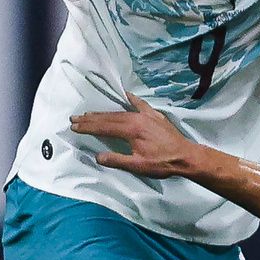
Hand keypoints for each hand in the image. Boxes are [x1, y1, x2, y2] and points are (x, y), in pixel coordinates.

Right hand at [67, 96, 201, 178]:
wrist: (185, 156)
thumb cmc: (162, 163)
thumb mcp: (137, 166)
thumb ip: (117, 160)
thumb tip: (97, 156)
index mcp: (131, 130)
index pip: (104, 127)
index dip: (88, 127)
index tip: (74, 127)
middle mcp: (136, 118)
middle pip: (109, 117)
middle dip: (90, 118)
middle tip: (74, 118)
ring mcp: (146, 115)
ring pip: (120, 111)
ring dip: (104, 112)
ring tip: (89, 113)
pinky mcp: (154, 115)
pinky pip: (140, 104)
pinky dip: (131, 98)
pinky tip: (124, 93)